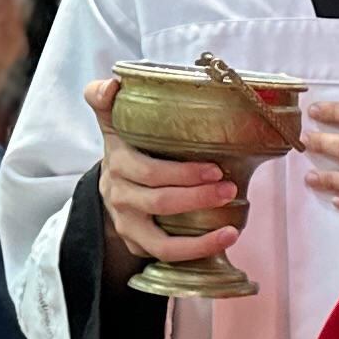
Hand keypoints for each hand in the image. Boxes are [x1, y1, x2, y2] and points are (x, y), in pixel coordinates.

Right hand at [85, 78, 248, 276]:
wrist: (111, 186)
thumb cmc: (127, 149)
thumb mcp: (113, 122)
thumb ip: (107, 99)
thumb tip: (113, 83)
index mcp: (117, 161)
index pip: (146, 170)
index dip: (181, 173)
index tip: (214, 167)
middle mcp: (118, 195)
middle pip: (158, 201)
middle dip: (197, 196)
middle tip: (229, 187)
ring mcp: (127, 224)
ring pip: (161, 238)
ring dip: (200, 236)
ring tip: (232, 226)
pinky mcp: (138, 245)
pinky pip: (167, 255)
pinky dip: (197, 251)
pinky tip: (225, 239)